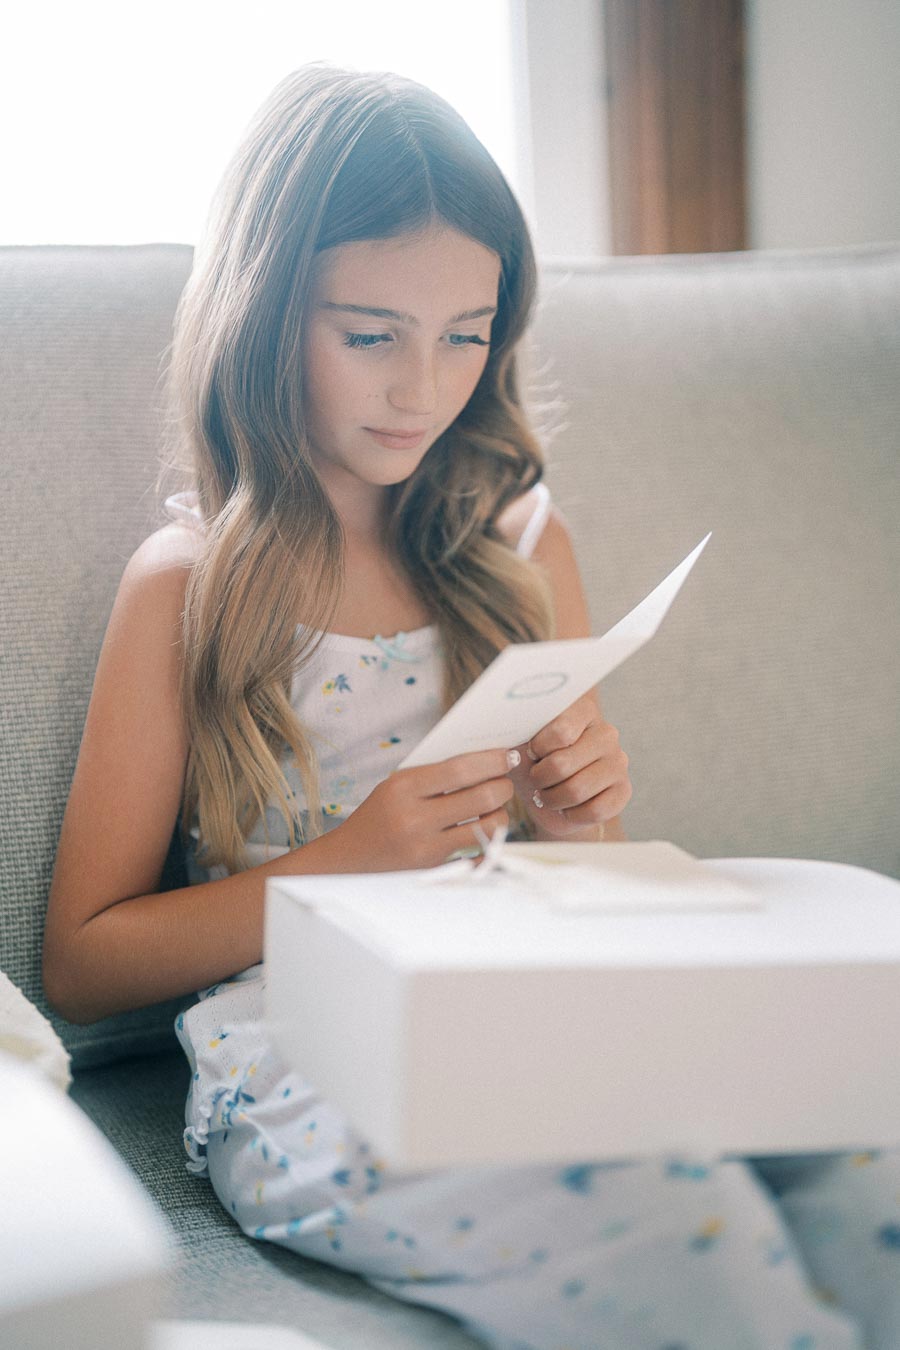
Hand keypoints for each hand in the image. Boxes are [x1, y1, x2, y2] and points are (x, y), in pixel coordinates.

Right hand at [333, 748, 516, 870]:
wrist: (350, 859)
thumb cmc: (379, 815)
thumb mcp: (397, 785)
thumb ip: (435, 775)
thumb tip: (485, 761)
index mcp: (403, 788)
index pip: (460, 769)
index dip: (492, 760)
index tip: (508, 756)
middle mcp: (415, 818)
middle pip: (482, 797)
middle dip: (503, 786)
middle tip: (504, 783)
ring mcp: (426, 848)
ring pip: (488, 827)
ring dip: (500, 814)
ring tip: (493, 808)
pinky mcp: (436, 869)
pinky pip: (479, 852)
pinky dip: (488, 840)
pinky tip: (482, 831)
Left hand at [512, 694, 630, 839]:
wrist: (550, 800)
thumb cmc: (534, 765)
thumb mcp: (520, 744)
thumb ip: (519, 731)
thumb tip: (509, 724)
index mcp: (583, 711)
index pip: (560, 730)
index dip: (537, 748)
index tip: (532, 752)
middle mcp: (606, 733)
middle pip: (562, 763)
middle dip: (540, 778)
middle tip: (536, 779)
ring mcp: (618, 762)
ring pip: (576, 790)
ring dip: (552, 799)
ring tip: (547, 795)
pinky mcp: (624, 791)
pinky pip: (594, 811)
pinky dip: (572, 815)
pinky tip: (567, 807)